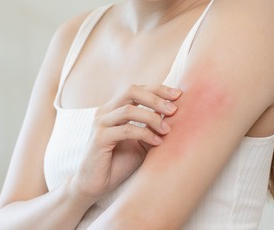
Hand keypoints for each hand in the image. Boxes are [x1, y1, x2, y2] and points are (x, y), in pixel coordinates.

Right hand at [71, 84, 181, 199]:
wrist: (95, 184)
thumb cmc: (118, 162)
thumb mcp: (141, 142)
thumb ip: (152, 128)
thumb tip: (175, 116)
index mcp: (114, 108)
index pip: (137, 90)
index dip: (158, 89)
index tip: (178, 95)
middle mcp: (105, 111)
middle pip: (131, 91)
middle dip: (156, 98)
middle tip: (173, 109)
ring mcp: (100, 123)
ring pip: (129, 110)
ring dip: (152, 118)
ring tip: (167, 130)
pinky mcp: (99, 138)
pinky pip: (126, 130)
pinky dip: (145, 134)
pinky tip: (157, 142)